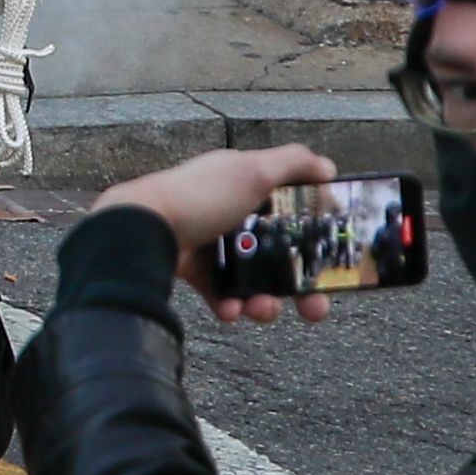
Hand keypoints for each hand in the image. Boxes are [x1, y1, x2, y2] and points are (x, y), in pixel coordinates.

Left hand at [92, 140, 341, 322]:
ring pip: (254, 281)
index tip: (333, 260)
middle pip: (279, 255)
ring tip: (261, 309)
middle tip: (315, 308)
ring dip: (265, 302)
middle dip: (301, 286)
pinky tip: (232, 310)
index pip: (292, 213)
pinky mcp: (194, 269)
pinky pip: (223, 294)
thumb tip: (328, 166)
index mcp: (245, 187)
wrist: (142, 229)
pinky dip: (231, 306)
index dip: (315, 236)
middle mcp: (231, 214)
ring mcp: (212, 243)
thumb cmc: (197, 195)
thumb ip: (291, 164)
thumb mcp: (250, 170)